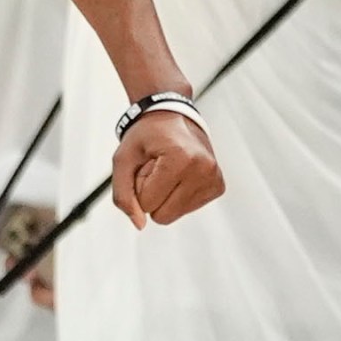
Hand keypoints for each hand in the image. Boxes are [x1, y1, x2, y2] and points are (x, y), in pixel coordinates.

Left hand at [111, 110, 225, 227]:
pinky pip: (187, 209)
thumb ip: (123, 194)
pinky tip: (180, 173)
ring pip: (174, 215)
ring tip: (168, 169)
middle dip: (152, 194)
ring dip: (165, 195)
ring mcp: (214, 179)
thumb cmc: (146, 136)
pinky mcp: (218, 187)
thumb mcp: (122, 159)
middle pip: (162, 215)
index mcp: (181, 158)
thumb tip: (140, 225)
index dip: (139, 185)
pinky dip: (178, 195)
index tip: (147, 163)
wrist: (171, 116)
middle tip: (157, 167)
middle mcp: (203, 169)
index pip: (147, 204)